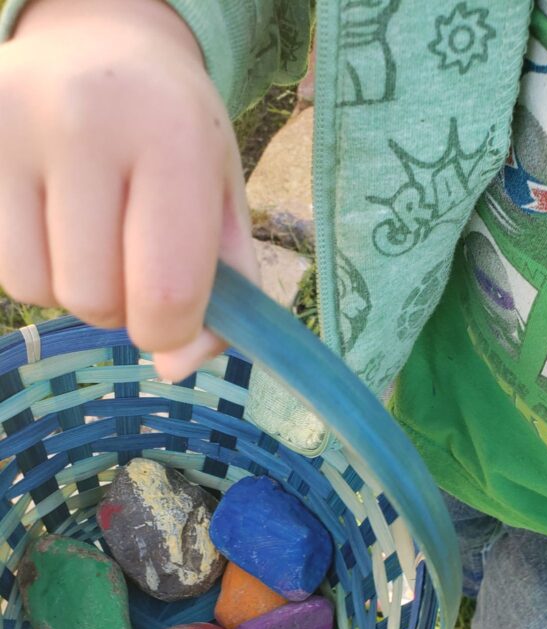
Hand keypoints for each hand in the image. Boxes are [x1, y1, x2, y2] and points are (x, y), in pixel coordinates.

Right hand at [0, 0, 257, 378]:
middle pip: (93, 299)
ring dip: (71, 287)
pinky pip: (3, 268)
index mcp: (170, 134)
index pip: (165, 291)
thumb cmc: (172, 133)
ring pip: (36, 289)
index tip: (173, 315)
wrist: (101, 45)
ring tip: (91, 232)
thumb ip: (227, 291)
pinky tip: (53, 219)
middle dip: (119, 306)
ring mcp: (11, 127)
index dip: (170, 330)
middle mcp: (83, 119)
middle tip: (130, 257)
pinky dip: (34, 266)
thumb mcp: (223, 198)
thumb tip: (175, 368)